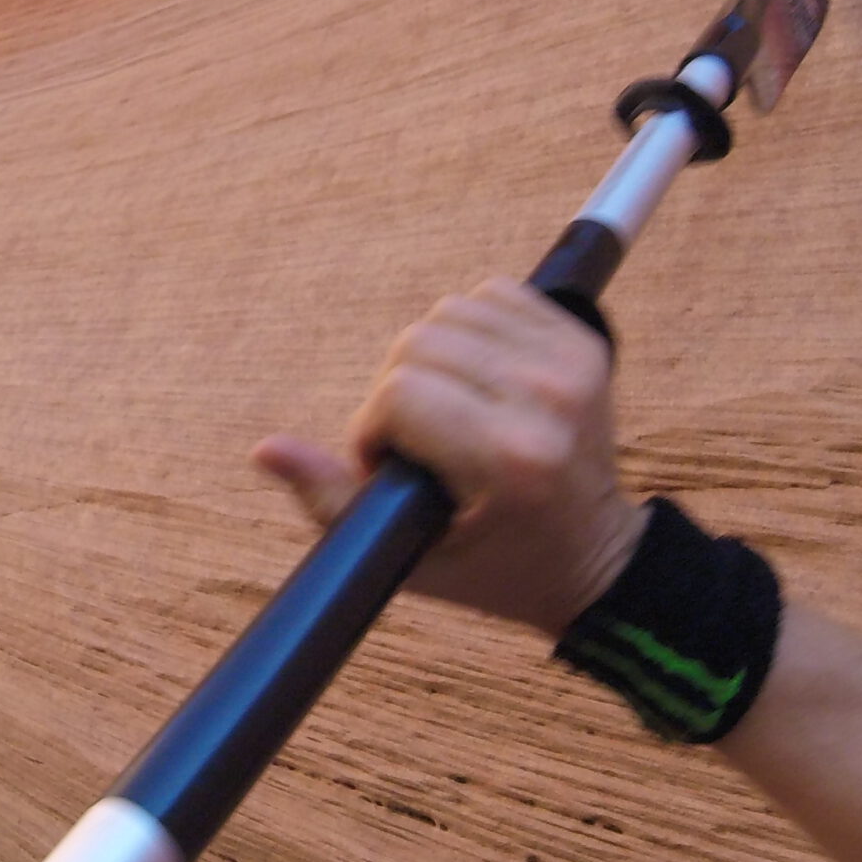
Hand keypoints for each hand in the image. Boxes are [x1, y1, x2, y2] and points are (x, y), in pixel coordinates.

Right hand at [253, 279, 646, 634]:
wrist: (597, 560)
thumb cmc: (496, 568)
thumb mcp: (407, 555)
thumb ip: (331, 501)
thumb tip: (265, 450)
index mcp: (510, 459)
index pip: (399, 393)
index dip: (373, 429)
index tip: (392, 467)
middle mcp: (548, 401)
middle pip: (419, 342)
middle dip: (397, 393)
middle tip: (420, 443)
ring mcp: (572, 366)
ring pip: (452, 310)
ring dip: (431, 357)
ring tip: (448, 410)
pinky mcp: (586, 342)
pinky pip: (494, 293)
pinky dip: (470, 327)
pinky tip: (476, 378)